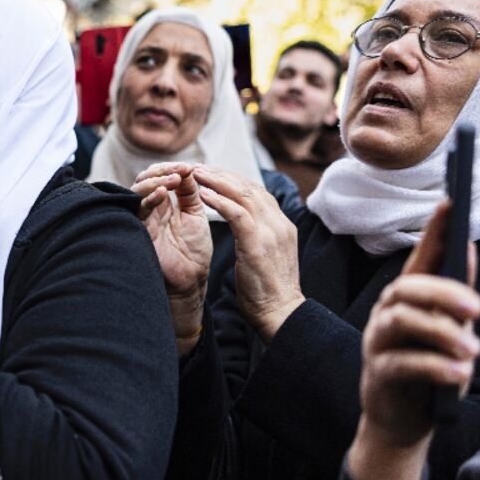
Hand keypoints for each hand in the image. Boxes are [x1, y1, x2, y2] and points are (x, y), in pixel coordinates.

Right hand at [132, 162, 212, 354]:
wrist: (192, 280)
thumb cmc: (194, 250)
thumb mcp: (195, 214)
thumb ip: (191, 192)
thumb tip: (189, 168)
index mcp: (165, 203)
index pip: (160, 176)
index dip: (172, 168)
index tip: (189, 167)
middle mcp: (151, 209)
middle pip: (145, 180)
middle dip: (161, 171)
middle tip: (179, 170)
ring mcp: (144, 220)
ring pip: (137, 191)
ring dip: (154, 181)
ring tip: (172, 179)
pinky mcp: (140, 232)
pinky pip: (138, 210)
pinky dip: (149, 198)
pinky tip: (163, 193)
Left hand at [193, 165, 302, 340]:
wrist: (280, 312)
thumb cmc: (268, 289)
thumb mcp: (266, 255)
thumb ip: (259, 235)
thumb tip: (242, 224)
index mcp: (282, 225)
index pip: (257, 192)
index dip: (233, 180)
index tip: (212, 174)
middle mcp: (279, 223)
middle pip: (250, 188)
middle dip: (222, 175)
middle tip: (200, 167)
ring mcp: (271, 232)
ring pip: (244, 195)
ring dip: (217, 182)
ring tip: (197, 174)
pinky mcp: (258, 244)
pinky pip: (237, 214)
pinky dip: (219, 201)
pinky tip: (202, 195)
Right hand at [349, 202, 479, 479]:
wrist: (400, 421)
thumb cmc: (427, 368)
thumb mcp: (447, 329)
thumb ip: (455, 292)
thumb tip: (468, 246)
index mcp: (406, 298)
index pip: (420, 257)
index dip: (434, 230)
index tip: (451, 201)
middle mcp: (387, 313)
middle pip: (407, 287)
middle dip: (442, 292)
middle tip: (476, 307)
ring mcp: (379, 342)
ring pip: (403, 321)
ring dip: (441, 333)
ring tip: (473, 349)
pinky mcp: (380, 374)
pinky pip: (405, 364)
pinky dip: (436, 367)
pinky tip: (459, 373)